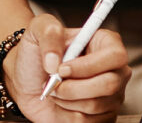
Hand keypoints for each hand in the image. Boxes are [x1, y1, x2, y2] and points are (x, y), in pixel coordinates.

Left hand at [4, 14, 129, 121]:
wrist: (27, 80)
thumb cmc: (37, 51)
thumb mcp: (39, 28)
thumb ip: (49, 34)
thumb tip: (55, 62)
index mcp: (104, 42)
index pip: (115, 55)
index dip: (89, 65)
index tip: (62, 69)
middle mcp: (113, 69)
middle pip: (109, 84)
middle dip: (74, 87)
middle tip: (54, 82)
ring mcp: (111, 95)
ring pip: (96, 105)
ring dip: (67, 99)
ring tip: (55, 89)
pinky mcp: (103, 117)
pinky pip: (89, 122)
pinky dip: (68, 114)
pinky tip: (62, 102)